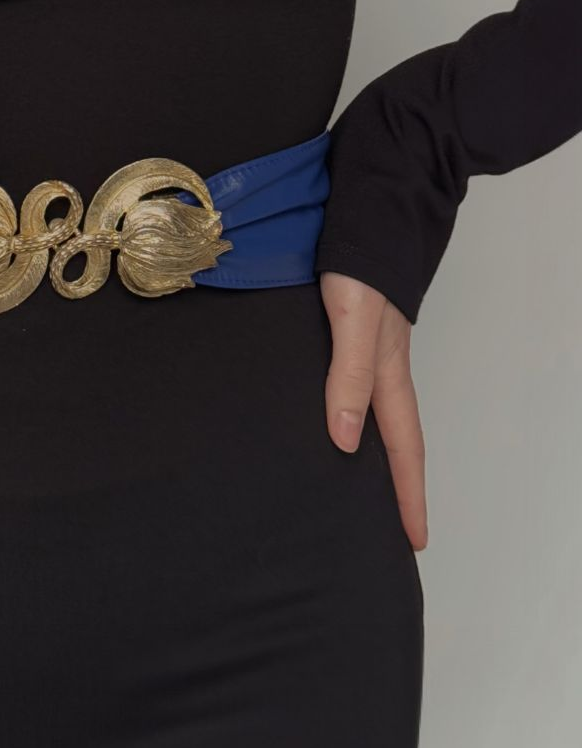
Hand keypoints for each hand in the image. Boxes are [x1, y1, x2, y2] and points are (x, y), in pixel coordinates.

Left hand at [319, 270, 428, 550]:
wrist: (369, 209)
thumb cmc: (359, 259)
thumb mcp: (352, 318)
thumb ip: (349, 374)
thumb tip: (343, 439)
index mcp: (387, 371)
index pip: (403, 448)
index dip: (407, 495)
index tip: (415, 539)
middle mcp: (382, 366)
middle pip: (397, 440)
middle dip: (400, 488)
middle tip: (395, 531)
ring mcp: (370, 349)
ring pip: (378, 416)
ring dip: (377, 456)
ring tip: (363, 491)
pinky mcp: (352, 332)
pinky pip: (357, 389)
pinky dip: (354, 418)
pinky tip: (333, 423)